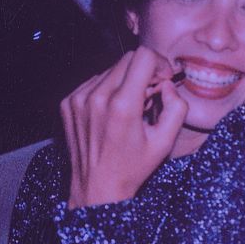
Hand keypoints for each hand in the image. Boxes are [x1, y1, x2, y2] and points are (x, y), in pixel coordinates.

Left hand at [61, 47, 186, 207]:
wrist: (96, 186)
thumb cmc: (133, 167)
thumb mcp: (165, 142)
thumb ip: (176, 109)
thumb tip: (168, 86)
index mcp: (122, 106)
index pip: (142, 57)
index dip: (159, 64)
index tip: (164, 79)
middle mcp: (97, 97)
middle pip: (127, 60)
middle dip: (145, 72)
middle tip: (151, 94)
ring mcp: (78, 98)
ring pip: (110, 70)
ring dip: (126, 81)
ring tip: (132, 106)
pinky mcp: (68, 102)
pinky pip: (94, 81)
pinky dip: (108, 89)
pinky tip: (113, 111)